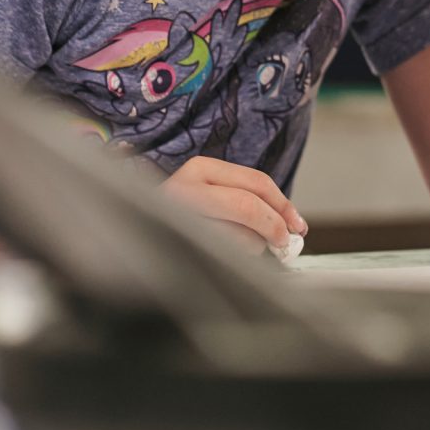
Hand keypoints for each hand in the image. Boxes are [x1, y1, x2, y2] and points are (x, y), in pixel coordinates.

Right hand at [159, 155, 307, 254]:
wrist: (132, 232)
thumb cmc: (180, 217)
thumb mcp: (210, 195)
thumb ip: (245, 201)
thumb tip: (289, 226)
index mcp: (200, 169)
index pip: (256, 182)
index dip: (283, 204)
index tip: (297, 225)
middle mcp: (185, 187)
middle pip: (248, 205)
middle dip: (274, 226)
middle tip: (284, 242)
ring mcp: (176, 216)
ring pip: (237, 235)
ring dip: (250, 249)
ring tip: (237, 250)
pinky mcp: (174, 244)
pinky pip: (221, 256)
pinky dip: (233, 260)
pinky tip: (220, 258)